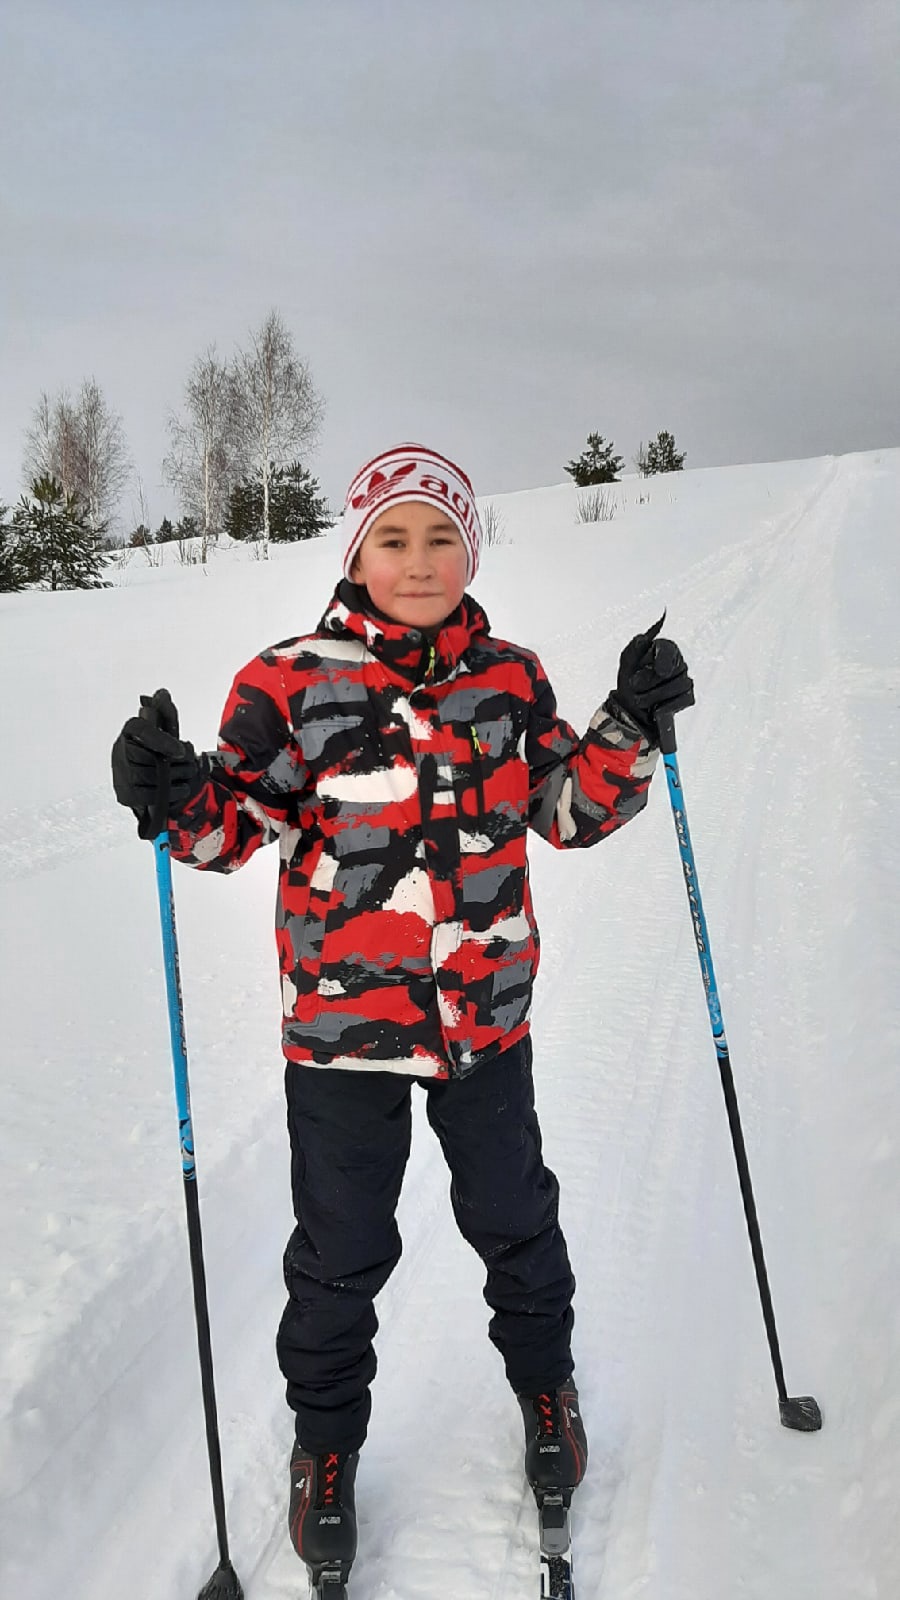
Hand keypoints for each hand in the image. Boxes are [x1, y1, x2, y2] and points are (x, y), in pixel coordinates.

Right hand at [111, 688, 201, 835]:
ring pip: (149, 777)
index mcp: (130, 731)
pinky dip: (169, 793)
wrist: (148, 784)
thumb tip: (162, 693)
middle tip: (190, 764)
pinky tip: (181, 788)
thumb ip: (166, 715)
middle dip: (175, 763)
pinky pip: (148, 795)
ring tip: (187, 775)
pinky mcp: (124, 795)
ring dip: (174, 777)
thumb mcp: (165, 733)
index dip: (162, 741)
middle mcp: (119, 751)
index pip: (142, 730)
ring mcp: (120, 774)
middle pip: (148, 758)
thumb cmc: (157, 753)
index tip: (181, 751)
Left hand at [609, 614, 693, 739]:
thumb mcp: (626, 664)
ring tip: (639, 700)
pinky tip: (655, 711)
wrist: (632, 709)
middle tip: (634, 687)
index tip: (659, 671)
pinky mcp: (688, 697)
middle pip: (672, 670)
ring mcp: (685, 680)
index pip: (668, 649)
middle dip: (650, 682)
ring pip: (679, 685)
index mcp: (664, 648)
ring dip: (654, 696)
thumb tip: (642, 639)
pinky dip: (668, 707)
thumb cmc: (631, 681)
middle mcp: (678, 662)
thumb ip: (633, 649)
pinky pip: (684, 700)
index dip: (664, 659)